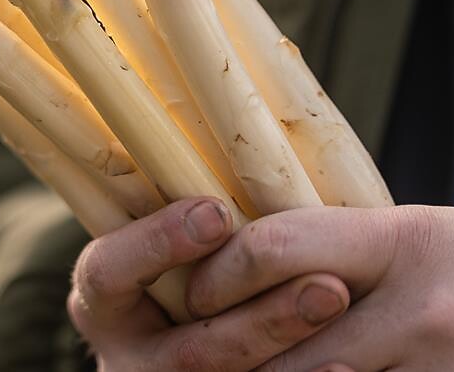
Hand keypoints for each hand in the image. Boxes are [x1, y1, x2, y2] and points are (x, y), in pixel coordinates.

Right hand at [68, 197, 350, 369]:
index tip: (216, 212)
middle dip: (262, 318)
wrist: (196, 339)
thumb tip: (215, 108)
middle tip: (329, 284)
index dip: (157, 245)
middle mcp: (127, 358)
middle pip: (189, 353)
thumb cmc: (184, 264)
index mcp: (102, 299)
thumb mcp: (162, 237)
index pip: (107, 274)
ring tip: (348, 316)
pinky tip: (351, 369)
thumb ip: (186, 211)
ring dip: (293, 351)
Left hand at [185, 204, 453, 370]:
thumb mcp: (402, 233)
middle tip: (202, 356)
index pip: (278, 249)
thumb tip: (225, 272)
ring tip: (249, 370)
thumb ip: (325, 251)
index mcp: (402, 242)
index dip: (220, 274)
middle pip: (292, 351)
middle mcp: (425, 312)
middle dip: (238, 357)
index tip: (196, 292)